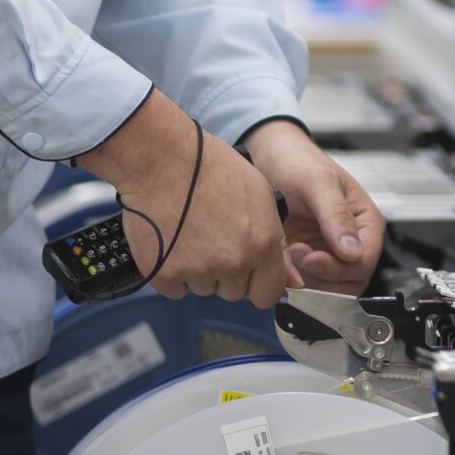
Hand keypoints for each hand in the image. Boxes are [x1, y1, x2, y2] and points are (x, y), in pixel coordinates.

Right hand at [77, 90, 289, 307]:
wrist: (163, 159)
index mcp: (262, 243)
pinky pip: (175, 289)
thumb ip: (276, 242)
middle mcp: (232, 261)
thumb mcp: (261, 197)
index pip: (268, 295)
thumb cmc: (211, 168)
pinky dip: (173, 272)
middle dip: (228, 273)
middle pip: (234, 292)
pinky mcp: (165, 274)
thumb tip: (290, 281)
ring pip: (204, 289)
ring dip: (200, 271)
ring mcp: (197, 270)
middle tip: (215, 238)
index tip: (251, 275)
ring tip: (193, 233)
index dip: (259, 284)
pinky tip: (174, 241)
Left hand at [241, 119, 384, 293]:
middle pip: (348, 282)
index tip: (312, 258)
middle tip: (296, 255)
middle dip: (321, 277)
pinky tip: (279, 257)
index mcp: (365, 222)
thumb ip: (336, 215)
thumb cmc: (296, 161)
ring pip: (326, 288)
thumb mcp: (318, 182)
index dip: (339, 268)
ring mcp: (326, 253)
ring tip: (287, 252)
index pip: (364, 262)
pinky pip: (303, 283)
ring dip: (304, 279)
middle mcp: (349, 241)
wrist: (266, 158)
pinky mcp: (304, 261)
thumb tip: (353, 250)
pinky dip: (290, 279)